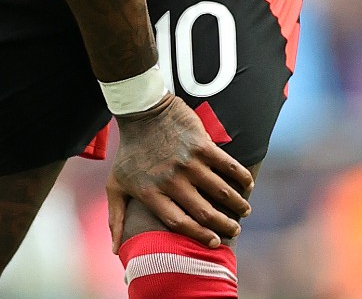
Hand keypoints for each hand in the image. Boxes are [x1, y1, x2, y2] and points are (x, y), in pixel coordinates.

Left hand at [106, 94, 253, 252]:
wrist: (141, 111)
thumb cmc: (129, 152)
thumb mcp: (116, 184)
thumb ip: (116, 217)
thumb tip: (114, 249)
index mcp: (151, 193)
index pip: (179, 224)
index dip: (199, 235)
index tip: (214, 241)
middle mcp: (171, 181)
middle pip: (205, 213)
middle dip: (225, 225)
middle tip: (234, 229)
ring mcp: (188, 163)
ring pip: (222, 192)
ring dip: (238, 204)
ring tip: (245, 209)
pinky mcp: (202, 145)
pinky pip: (228, 166)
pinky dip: (242, 178)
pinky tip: (248, 185)